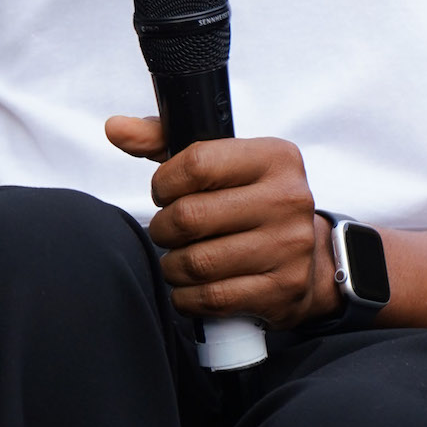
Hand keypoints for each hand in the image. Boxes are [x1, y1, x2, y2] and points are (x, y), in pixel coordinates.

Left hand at [104, 115, 337, 328]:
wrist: (310, 258)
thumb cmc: (251, 200)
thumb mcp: (221, 162)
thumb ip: (165, 140)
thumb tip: (115, 128)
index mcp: (275, 156)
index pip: (197, 163)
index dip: (165, 182)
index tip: (164, 192)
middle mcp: (288, 198)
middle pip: (191, 216)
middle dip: (163, 229)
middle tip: (167, 231)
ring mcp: (289, 246)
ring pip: (197, 262)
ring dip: (172, 266)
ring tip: (177, 259)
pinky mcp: (282, 289)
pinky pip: (212, 298)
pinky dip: (187, 297)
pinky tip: (190, 287)